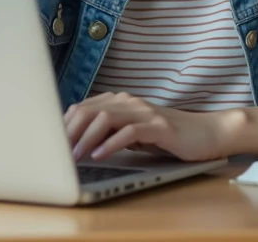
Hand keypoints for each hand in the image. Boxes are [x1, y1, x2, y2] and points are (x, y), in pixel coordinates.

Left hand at [64, 92, 235, 162]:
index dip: (65, 124)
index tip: (51, 142)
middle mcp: (131, 102)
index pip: (84, 107)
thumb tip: (78, 142)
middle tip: (57, 151)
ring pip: (106, 118)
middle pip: (90, 110)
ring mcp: (145, 112)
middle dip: (70, 131)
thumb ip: (110, 132)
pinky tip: (99, 155)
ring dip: (86, 138)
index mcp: (121, 101)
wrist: (206, 134)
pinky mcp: (159, 127)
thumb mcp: (133, 133)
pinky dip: (111, 144)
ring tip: (75, 156)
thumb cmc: (168, 137)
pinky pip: (129, 132)